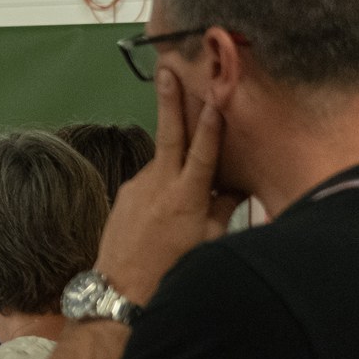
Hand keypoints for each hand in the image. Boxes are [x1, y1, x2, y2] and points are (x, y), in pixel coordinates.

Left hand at [95, 70, 239, 304]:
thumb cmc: (172, 269)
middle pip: (169, 135)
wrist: (120, 289)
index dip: (211, 124)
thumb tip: (239, 183)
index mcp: (185, 196)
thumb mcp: (208, 241)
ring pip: (163, 162)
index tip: (215, 97)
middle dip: (170, 101)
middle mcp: (158, 184)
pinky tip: (166, 201)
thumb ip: (223, 206)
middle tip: (166, 69)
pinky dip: (163, 180)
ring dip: (175, 154)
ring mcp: (136, 187)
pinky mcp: (123, 194)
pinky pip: (150, 180)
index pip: (203, 152)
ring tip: (185, 165)